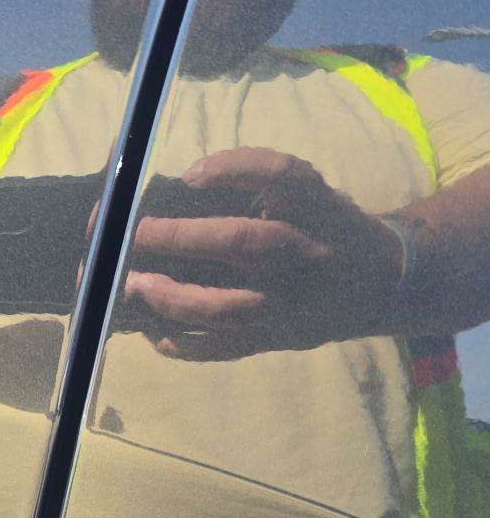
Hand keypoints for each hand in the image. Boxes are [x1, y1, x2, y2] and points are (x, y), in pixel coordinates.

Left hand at [126, 148, 405, 359]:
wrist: (383, 281)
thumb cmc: (323, 227)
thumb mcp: (310, 194)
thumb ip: (259, 184)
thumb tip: (174, 181)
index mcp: (320, 206)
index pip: (284, 175)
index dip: (234, 169)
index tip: (189, 175)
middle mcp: (310, 252)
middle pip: (248, 243)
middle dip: (185, 238)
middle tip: (139, 233)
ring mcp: (296, 302)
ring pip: (234, 307)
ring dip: (176, 299)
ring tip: (134, 285)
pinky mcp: (283, 338)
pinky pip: (230, 348)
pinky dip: (186, 344)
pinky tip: (154, 333)